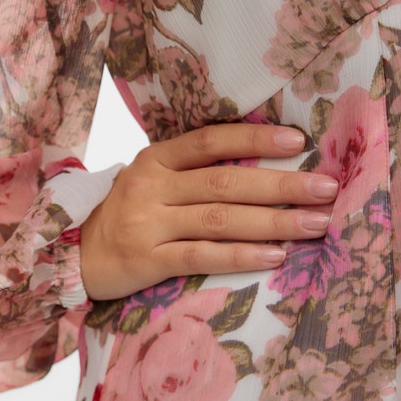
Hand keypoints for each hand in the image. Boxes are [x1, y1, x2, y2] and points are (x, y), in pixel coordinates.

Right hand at [80, 123, 336, 299]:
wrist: (76, 254)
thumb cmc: (129, 213)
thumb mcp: (152, 180)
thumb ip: (193, 170)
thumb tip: (262, 163)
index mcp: (155, 159)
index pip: (210, 141)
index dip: (254, 139)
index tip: (298, 142)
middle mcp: (151, 186)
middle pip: (224, 181)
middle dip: (280, 185)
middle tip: (325, 188)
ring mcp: (148, 223)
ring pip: (219, 219)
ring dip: (273, 221)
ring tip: (315, 223)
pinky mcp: (148, 261)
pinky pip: (202, 256)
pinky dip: (241, 256)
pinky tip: (275, 256)